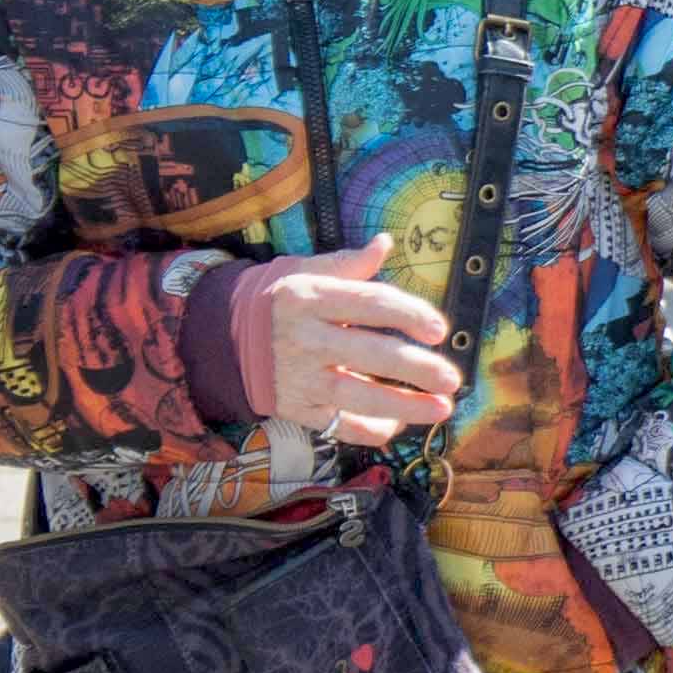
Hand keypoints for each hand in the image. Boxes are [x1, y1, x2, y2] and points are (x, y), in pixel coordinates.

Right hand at [254, 237, 458, 445]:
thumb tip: (384, 242)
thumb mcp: (304, 272)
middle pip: (369, 354)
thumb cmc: (276, 299)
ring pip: (355, 395)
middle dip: (416, 368)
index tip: (440, 330)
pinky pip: (335, 424)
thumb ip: (348, 264)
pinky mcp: (293, 407)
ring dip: (403, 406)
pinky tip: (396, 425)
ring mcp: (298, 377)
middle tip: (452, 378)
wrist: (220, 336)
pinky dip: (367, 430)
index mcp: (310, 298)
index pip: (370, 304)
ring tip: (442, 409)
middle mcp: (305, 338)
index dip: (409, 315)